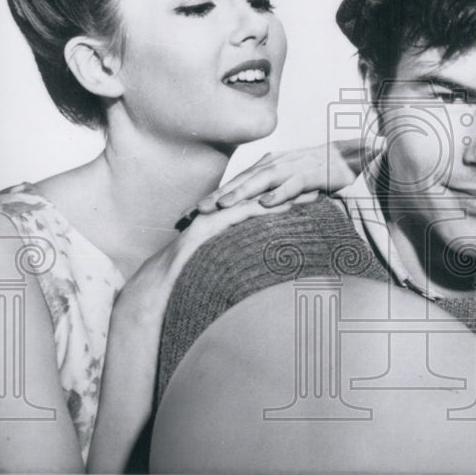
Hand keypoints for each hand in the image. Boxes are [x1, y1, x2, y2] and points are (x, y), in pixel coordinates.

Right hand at [121, 198, 296, 320]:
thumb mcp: (221, 267)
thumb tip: (261, 268)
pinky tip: (287, 208)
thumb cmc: (188, 280)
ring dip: (285, 196)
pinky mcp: (208, 226)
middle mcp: (219, 213)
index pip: (259, 202)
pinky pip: (241, 215)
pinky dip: (265, 210)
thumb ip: (239, 260)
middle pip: (261, 196)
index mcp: (223, 219)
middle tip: (319, 187)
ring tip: (313, 194)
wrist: (156, 287)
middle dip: (290, 190)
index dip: (285, 196)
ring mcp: (212, 217)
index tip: (310, 193)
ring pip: (255, 201)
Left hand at [180, 137, 384, 226]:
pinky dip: (280, 193)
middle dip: (217, 196)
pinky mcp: (314, 172)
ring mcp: (294, 167)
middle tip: (193, 212)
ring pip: (262, 180)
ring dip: (241, 193)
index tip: (189, 214)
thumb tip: (251, 219)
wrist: (353, 156)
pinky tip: (266, 204)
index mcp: (267, 168)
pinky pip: (294, 183)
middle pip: (241, 181)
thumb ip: (272, 197)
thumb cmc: (320, 173)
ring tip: (222, 207)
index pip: (235, 184)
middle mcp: (276, 164)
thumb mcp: (290, 185)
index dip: (212, 198)